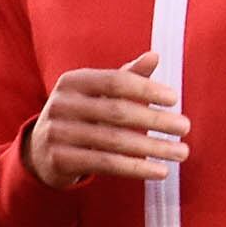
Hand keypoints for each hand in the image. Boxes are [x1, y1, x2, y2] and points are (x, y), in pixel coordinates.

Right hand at [22, 51, 184, 186]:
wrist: (40, 150)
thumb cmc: (81, 115)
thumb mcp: (99, 94)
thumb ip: (126, 77)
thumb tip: (154, 56)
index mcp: (73, 82)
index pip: (114, 81)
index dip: (145, 89)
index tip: (174, 99)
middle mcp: (60, 104)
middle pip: (116, 112)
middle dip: (155, 120)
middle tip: (185, 128)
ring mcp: (57, 133)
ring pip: (114, 141)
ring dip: (152, 147)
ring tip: (180, 152)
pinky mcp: (58, 160)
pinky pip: (105, 164)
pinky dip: (136, 168)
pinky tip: (160, 170)